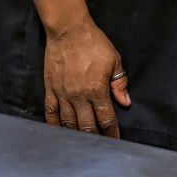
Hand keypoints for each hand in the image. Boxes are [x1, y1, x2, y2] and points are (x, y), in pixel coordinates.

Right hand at [43, 19, 129, 136]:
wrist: (69, 30)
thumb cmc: (94, 43)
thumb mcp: (114, 60)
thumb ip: (120, 83)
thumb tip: (125, 101)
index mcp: (97, 89)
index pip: (106, 118)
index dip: (111, 132)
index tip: (115, 141)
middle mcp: (79, 96)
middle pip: (86, 126)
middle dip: (95, 138)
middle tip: (99, 146)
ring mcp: (63, 94)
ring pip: (68, 123)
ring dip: (76, 135)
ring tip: (81, 143)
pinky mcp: (51, 89)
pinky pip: (51, 113)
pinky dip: (55, 125)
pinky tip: (59, 132)